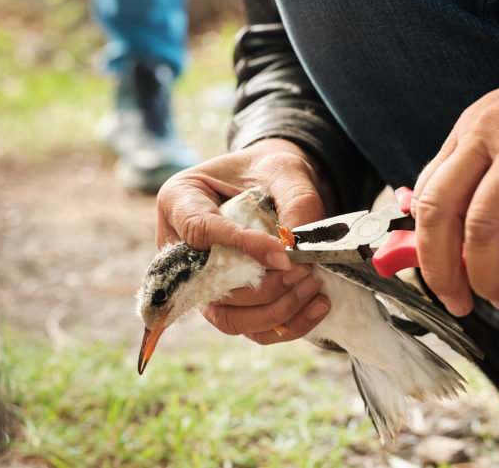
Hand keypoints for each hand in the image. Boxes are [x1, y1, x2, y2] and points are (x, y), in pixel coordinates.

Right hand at [156, 138, 334, 343]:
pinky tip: (318, 305)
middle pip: (212, 286)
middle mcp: (181, 249)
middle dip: (265, 287)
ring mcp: (202, 281)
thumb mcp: (284, 170)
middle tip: (306, 272)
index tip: (284, 256)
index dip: (243, 246)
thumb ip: (295, 201)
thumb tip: (299, 249)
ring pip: (229, 318)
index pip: (201, 230)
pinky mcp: (227, 302)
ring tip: (314, 287)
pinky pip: (250, 329)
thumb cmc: (270, 171)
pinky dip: (287, 325)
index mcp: (180, 201)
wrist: (275, 184)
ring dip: (276, 311)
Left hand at [412, 43, 498, 313]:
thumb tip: (453, 231)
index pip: (426, 193)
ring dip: (488, 276)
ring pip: (484, 226)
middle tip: (457, 301)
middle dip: (442, 269)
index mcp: (471, 129)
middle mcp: (491, 135)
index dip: (423, 245)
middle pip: (442, 211)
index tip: (437, 276)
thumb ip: (481, 172)